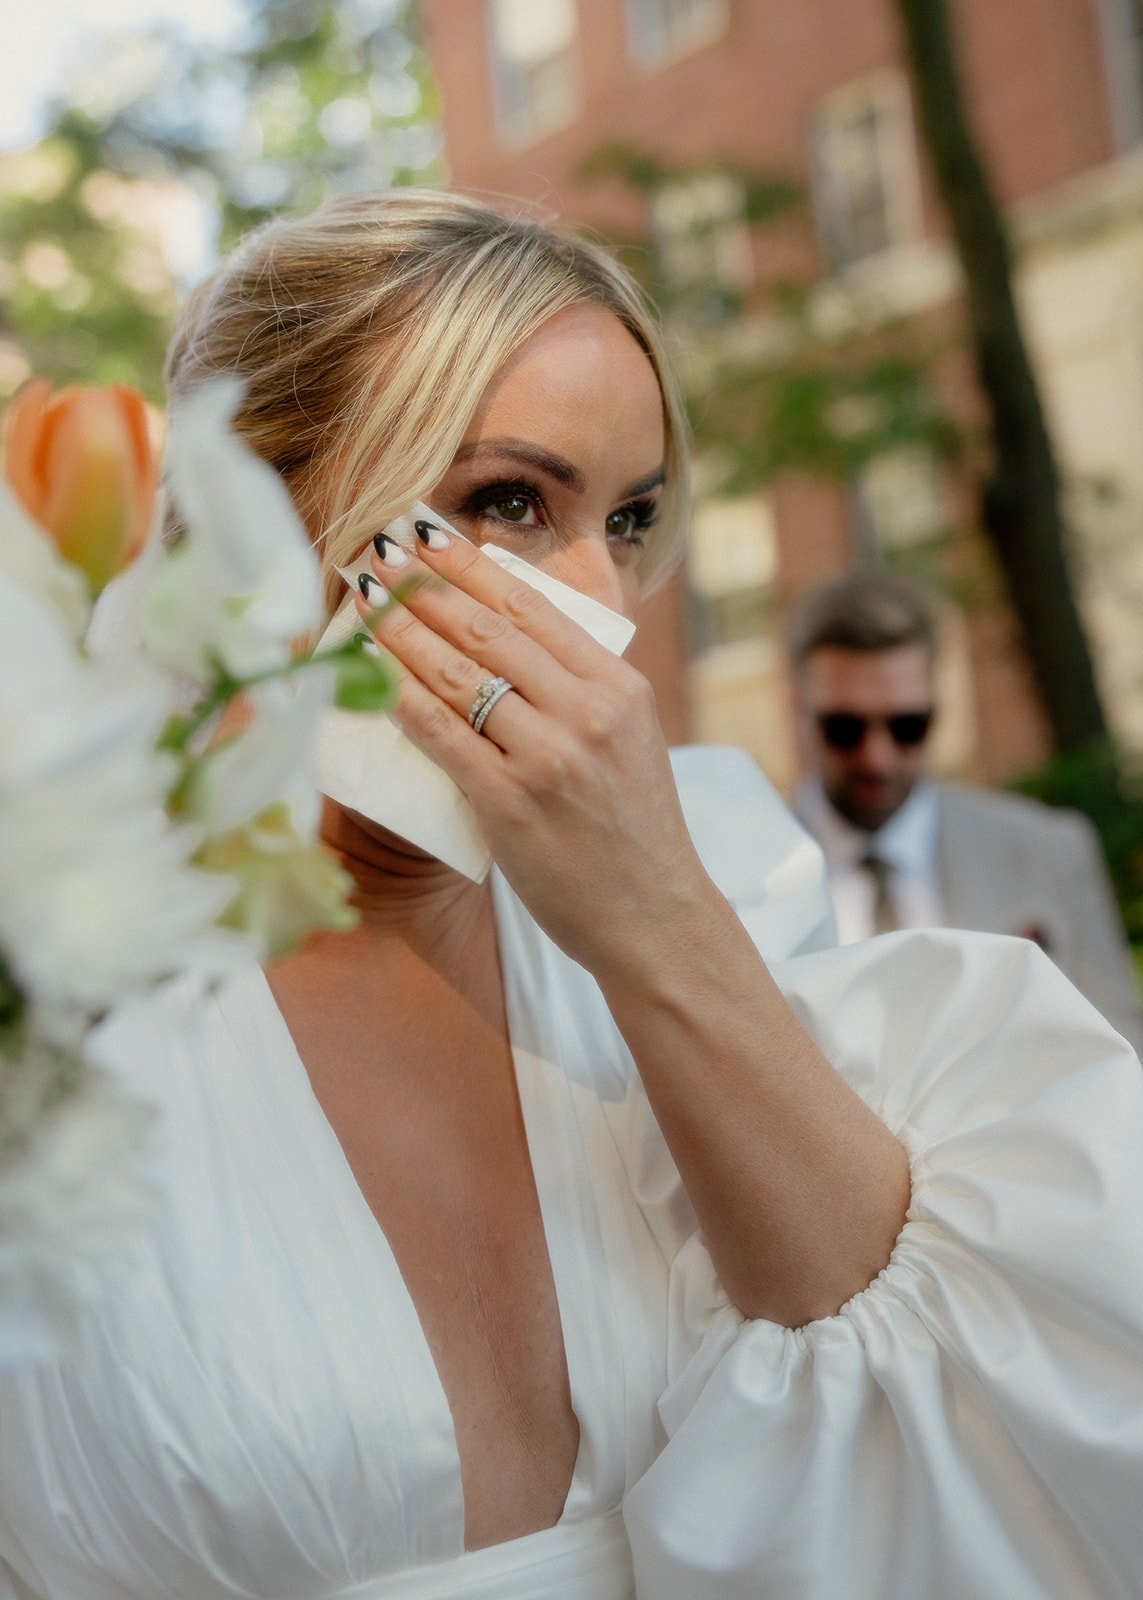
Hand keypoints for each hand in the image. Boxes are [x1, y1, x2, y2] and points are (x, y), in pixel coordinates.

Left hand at [355, 526, 706, 971]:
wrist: (655, 916)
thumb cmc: (636, 831)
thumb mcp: (632, 736)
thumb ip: (586, 682)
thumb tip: (529, 622)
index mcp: (619, 686)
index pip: (533, 608)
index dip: (471, 569)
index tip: (429, 541)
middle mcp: (587, 710)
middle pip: (489, 631)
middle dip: (425, 589)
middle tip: (380, 561)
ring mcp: (549, 755)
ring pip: (459, 675)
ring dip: (401, 634)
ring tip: (365, 608)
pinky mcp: (510, 801)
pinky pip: (441, 734)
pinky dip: (401, 698)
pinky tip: (372, 676)